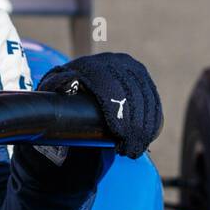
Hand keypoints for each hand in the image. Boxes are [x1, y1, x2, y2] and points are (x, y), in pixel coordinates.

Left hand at [37, 52, 161, 158]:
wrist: (79, 78)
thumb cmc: (64, 91)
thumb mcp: (55, 87)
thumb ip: (58, 85)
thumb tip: (70, 82)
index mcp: (92, 66)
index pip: (112, 91)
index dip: (119, 115)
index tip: (120, 136)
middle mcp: (113, 61)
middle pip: (130, 96)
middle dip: (134, 125)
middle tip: (130, 148)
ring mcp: (129, 66)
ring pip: (144, 97)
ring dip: (145, 124)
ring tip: (138, 145)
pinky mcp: (140, 74)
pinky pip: (152, 96)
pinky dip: (153, 117)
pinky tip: (149, 134)